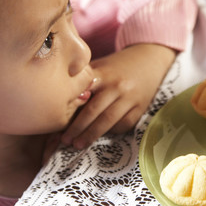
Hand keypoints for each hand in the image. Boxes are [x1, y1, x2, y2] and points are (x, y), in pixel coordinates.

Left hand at [61, 44, 175, 148]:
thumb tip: (59, 100)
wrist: (149, 61)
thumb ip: (84, 81)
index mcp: (103, 74)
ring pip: (108, 121)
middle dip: (77, 127)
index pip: (83, 93)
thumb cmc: (117, 66)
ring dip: (91, 135)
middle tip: (65, 140)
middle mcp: (117, 86)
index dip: (70, 109)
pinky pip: (123, 124)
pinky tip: (100, 137)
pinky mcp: (140, 109)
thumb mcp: (100, 66)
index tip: (57, 121)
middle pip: (93, 111)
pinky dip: (111, 132)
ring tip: (78, 144)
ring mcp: (130, 98)